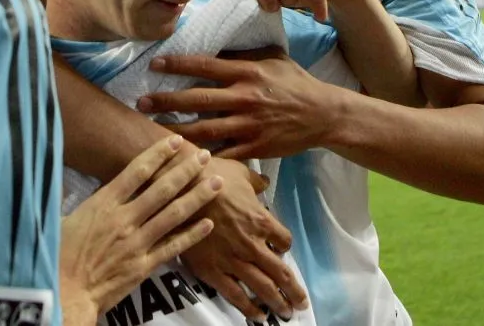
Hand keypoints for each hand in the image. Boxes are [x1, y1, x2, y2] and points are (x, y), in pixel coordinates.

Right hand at [60, 135, 220, 321]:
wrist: (64, 292)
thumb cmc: (57, 254)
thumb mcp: (61, 217)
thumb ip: (73, 196)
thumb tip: (64, 173)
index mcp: (103, 203)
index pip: (137, 171)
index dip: (159, 153)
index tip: (175, 140)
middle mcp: (124, 218)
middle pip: (162, 189)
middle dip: (186, 169)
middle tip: (204, 155)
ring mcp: (137, 242)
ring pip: (174, 214)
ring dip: (197, 196)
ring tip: (216, 182)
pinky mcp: (144, 265)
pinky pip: (173, 247)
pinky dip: (192, 235)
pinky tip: (208, 223)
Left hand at [140, 49, 344, 159]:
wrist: (324, 114)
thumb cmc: (294, 82)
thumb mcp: (271, 58)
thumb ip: (241, 55)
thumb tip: (210, 46)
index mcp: (247, 72)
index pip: (205, 66)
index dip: (177, 64)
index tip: (154, 64)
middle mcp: (246, 98)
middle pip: (198, 100)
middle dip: (166, 101)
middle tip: (140, 102)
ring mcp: (250, 125)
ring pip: (205, 130)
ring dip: (176, 131)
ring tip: (152, 131)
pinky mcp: (255, 147)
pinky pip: (224, 153)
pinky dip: (202, 156)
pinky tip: (181, 156)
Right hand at [178, 157, 306, 320]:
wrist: (181, 189)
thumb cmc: (211, 176)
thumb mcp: (240, 172)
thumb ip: (255, 181)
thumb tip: (264, 182)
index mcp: (261, 221)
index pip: (284, 240)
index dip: (284, 246)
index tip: (281, 249)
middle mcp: (252, 245)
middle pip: (281, 272)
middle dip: (294, 290)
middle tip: (302, 304)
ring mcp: (233, 260)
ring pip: (262, 288)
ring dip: (278, 302)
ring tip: (286, 313)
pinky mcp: (213, 270)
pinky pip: (235, 294)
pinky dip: (249, 307)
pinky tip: (258, 316)